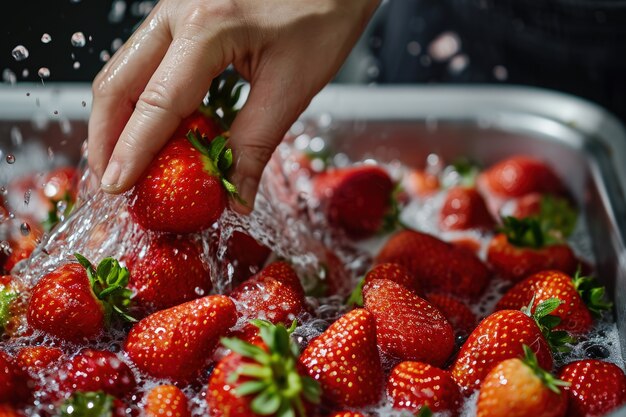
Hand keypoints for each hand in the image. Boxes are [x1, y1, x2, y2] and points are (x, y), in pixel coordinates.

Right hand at [88, 0, 378, 212]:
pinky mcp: (182, 14)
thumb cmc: (324, 15)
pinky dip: (141, 101)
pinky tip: (151, 131)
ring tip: (124, 163)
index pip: (156, 101)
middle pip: (118, 81)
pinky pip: (147, 62)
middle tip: (110, 182)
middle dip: (106, 137)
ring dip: (118, 120)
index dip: (132, 150)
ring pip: (125, 69)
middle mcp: (177, 11)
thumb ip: (256, 144)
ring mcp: (174, 8)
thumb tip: (236, 196)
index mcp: (207, 26)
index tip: (115, 187)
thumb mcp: (293, 86)